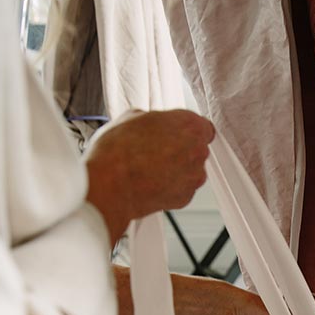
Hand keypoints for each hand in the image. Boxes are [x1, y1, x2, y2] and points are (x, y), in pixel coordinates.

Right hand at [85, 109, 214, 243]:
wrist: (111, 185)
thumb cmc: (119, 151)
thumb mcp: (133, 117)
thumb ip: (154, 119)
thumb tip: (152, 123)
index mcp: (191, 126)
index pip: (203, 126)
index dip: (187, 129)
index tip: (177, 131)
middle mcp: (198, 152)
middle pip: (196, 148)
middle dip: (180, 148)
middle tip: (156, 148)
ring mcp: (194, 177)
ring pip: (190, 170)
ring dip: (176, 169)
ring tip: (150, 166)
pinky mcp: (186, 197)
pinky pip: (182, 189)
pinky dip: (170, 186)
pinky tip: (151, 181)